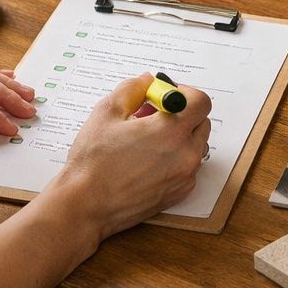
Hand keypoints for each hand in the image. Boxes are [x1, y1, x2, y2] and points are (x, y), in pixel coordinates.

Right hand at [46, 73, 211, 240]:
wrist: (86, 206)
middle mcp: (185, 154)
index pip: (201, 101)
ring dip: (179, 136)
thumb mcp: (107, 112)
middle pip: (201, 122)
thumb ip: (132, 89)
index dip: (184, 92)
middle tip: (152, 116)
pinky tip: (147, 161)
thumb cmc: (93, 163)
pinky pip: (187, 167)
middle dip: (182, 114)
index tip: (165, 96)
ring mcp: (184, 176)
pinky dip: (175, 158)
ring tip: (146, 140)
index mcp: (171, 131)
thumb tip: (148, 81)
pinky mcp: (179, 193)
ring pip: (195, 145)